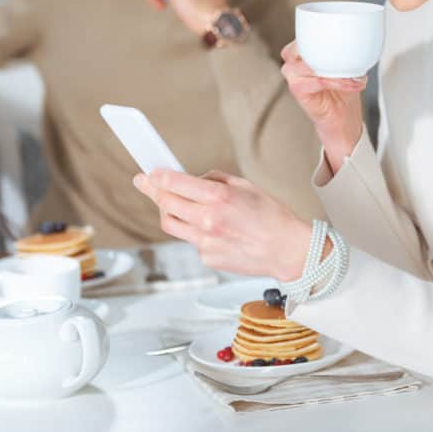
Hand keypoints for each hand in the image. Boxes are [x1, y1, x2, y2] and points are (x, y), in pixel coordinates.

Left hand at [132, 169, 311, 281]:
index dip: (157, 176)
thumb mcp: (245, 186)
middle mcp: (208, 220)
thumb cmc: (272, 217)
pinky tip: (210, 229)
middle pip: (165, 203)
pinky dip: (194, 231)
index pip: (174, 183)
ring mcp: (205, 242)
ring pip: (171, 224)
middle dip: (152, 190)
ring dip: (166, 211)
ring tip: (169, 204)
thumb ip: (215, 181)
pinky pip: (191, 241)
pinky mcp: (207, 258)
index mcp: (218, 198)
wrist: (287, 250)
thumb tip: (193, 179)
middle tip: (146, 183)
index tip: (149, 173)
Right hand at [280, 41, 365, 171]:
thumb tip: (359, 39)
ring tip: (355, 76)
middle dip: (327, 52)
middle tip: (349, 59)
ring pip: (311, 63)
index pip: (306, 34)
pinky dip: (337, 81)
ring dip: (336, 70)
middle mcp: (293, 62)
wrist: (342, 119)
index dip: (322, 35)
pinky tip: (352, 84)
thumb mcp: (345, 65)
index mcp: (302, 52)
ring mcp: (292, 75)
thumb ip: (345, 51)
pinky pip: (318, 80)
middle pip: (304, 46)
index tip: (344, 39)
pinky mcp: (297, 89)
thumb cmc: (342, 92)